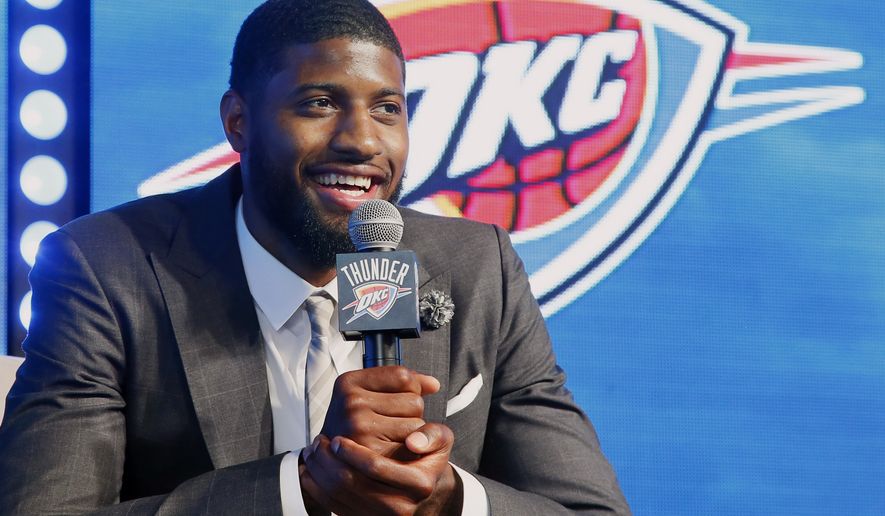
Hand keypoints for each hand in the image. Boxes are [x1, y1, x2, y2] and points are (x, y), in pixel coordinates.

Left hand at [300, 422, 460, 514]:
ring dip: (320, 472)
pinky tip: (311, 471)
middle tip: (318, 442)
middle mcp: (401, 506)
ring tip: (313, 452)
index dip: (352, 452)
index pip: (376, 467)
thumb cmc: (427, 458)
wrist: (424, 485)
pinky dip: (317, 488)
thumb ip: (432, 434)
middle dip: (328, 461)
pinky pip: (334, 506)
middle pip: (352, 483)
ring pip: (339, 496)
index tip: (337, 439)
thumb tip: (413, 442)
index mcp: (419, 484)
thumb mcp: (441, 440)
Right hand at [320, 366, 439, 457]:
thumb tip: (433, 384)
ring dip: (411, 432)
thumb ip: (401, 383)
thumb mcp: (366, 393)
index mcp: (349, 383)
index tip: (394, 398)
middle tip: (387, 422)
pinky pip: (413, 447)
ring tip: (389, 436)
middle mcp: (352, 404)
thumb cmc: (352, 424)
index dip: (409, 388)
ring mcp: (360, 429)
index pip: (404, 376)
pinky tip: (392, 449)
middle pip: (414, 401)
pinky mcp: (372, 454)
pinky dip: (410, 450)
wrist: (332, 460)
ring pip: (417, 425)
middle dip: (409, 413)